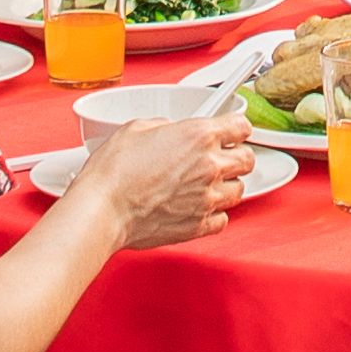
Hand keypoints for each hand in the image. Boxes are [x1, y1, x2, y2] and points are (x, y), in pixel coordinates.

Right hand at [71, 109, 252, 245]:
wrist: (103, 209)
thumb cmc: (113, 172)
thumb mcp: (137, 128)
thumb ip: (165, 126)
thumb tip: (169, 131)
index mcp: (199, 135)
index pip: (241, 126)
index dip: (236, 128)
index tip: (232, 132)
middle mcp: (209, 166)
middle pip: (248, 159)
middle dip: (236, 157)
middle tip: (220, 158)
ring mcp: (207, 198)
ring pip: (239, 191)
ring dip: (226, 186)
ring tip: (206, 184)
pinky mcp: (199, 226)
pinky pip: (223, 219)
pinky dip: (214, 214)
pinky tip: (198, 207)